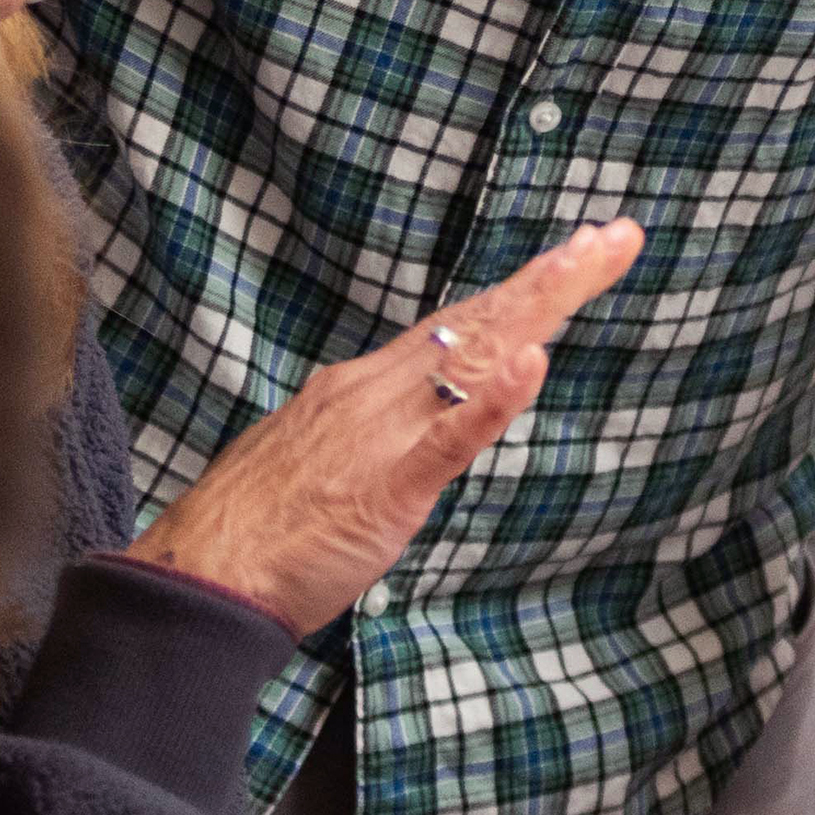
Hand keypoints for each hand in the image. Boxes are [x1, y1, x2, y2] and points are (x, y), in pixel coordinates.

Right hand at [125, 219, 644, 636]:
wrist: (198, 579)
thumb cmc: (255, 529)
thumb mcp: (322, 458)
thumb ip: (377, 432)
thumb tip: (420, 417)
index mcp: (363, 387)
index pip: (458, 324)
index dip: (521, 289)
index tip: (578, 253)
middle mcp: (376, 393)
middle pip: (479, 323)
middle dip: (551, 278)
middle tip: (616, 235)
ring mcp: (382, 436)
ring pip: (471, 358)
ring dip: (536, 309)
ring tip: (590, 264)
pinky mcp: (385, 492)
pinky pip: (447, 441)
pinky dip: (491, 401)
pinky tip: (531, 366)